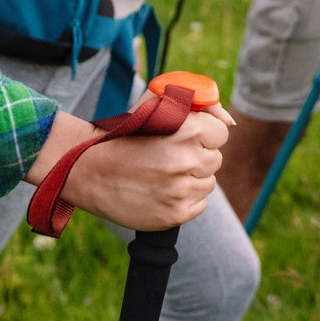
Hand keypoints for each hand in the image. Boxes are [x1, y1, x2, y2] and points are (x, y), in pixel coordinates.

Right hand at [44, 106, 233, 231]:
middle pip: (215, 159)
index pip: (221, 132)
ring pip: (208, 183)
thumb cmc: (127, 134)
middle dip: (197, 156)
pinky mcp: (174, 215)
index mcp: (186, 130)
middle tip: (169, 155)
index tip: (186, 136)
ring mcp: (180, 190)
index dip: (204, 133)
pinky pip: (199, 205)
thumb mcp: (157, 104)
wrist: (88, 169)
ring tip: (163, 173)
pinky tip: (162, 190)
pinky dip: (184, 199)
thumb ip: (201, 106)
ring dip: (191, 178)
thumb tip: (231, 123)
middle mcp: (185, 160)